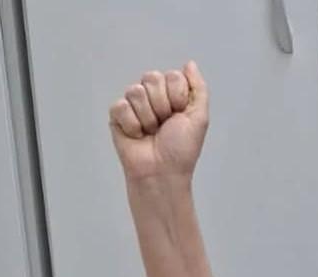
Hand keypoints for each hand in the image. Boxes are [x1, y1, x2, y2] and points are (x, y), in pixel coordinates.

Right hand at [109, 61, 208, 180]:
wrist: (162, 171)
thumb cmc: (181, 149)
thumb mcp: (199, 117)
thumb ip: (198, 88)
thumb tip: (190, 64)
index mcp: (173, 95)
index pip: (172, 76)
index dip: (177, 96)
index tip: (180, 114)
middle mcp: (153, 96)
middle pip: (152, 78)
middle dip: (162, 106)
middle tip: (165, 124)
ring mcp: (134, 104)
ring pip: (136, 91)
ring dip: (148, 117)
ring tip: (151, 132)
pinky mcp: (117, 115)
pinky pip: (121, 106)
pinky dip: (132, 124)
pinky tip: (137, 135)